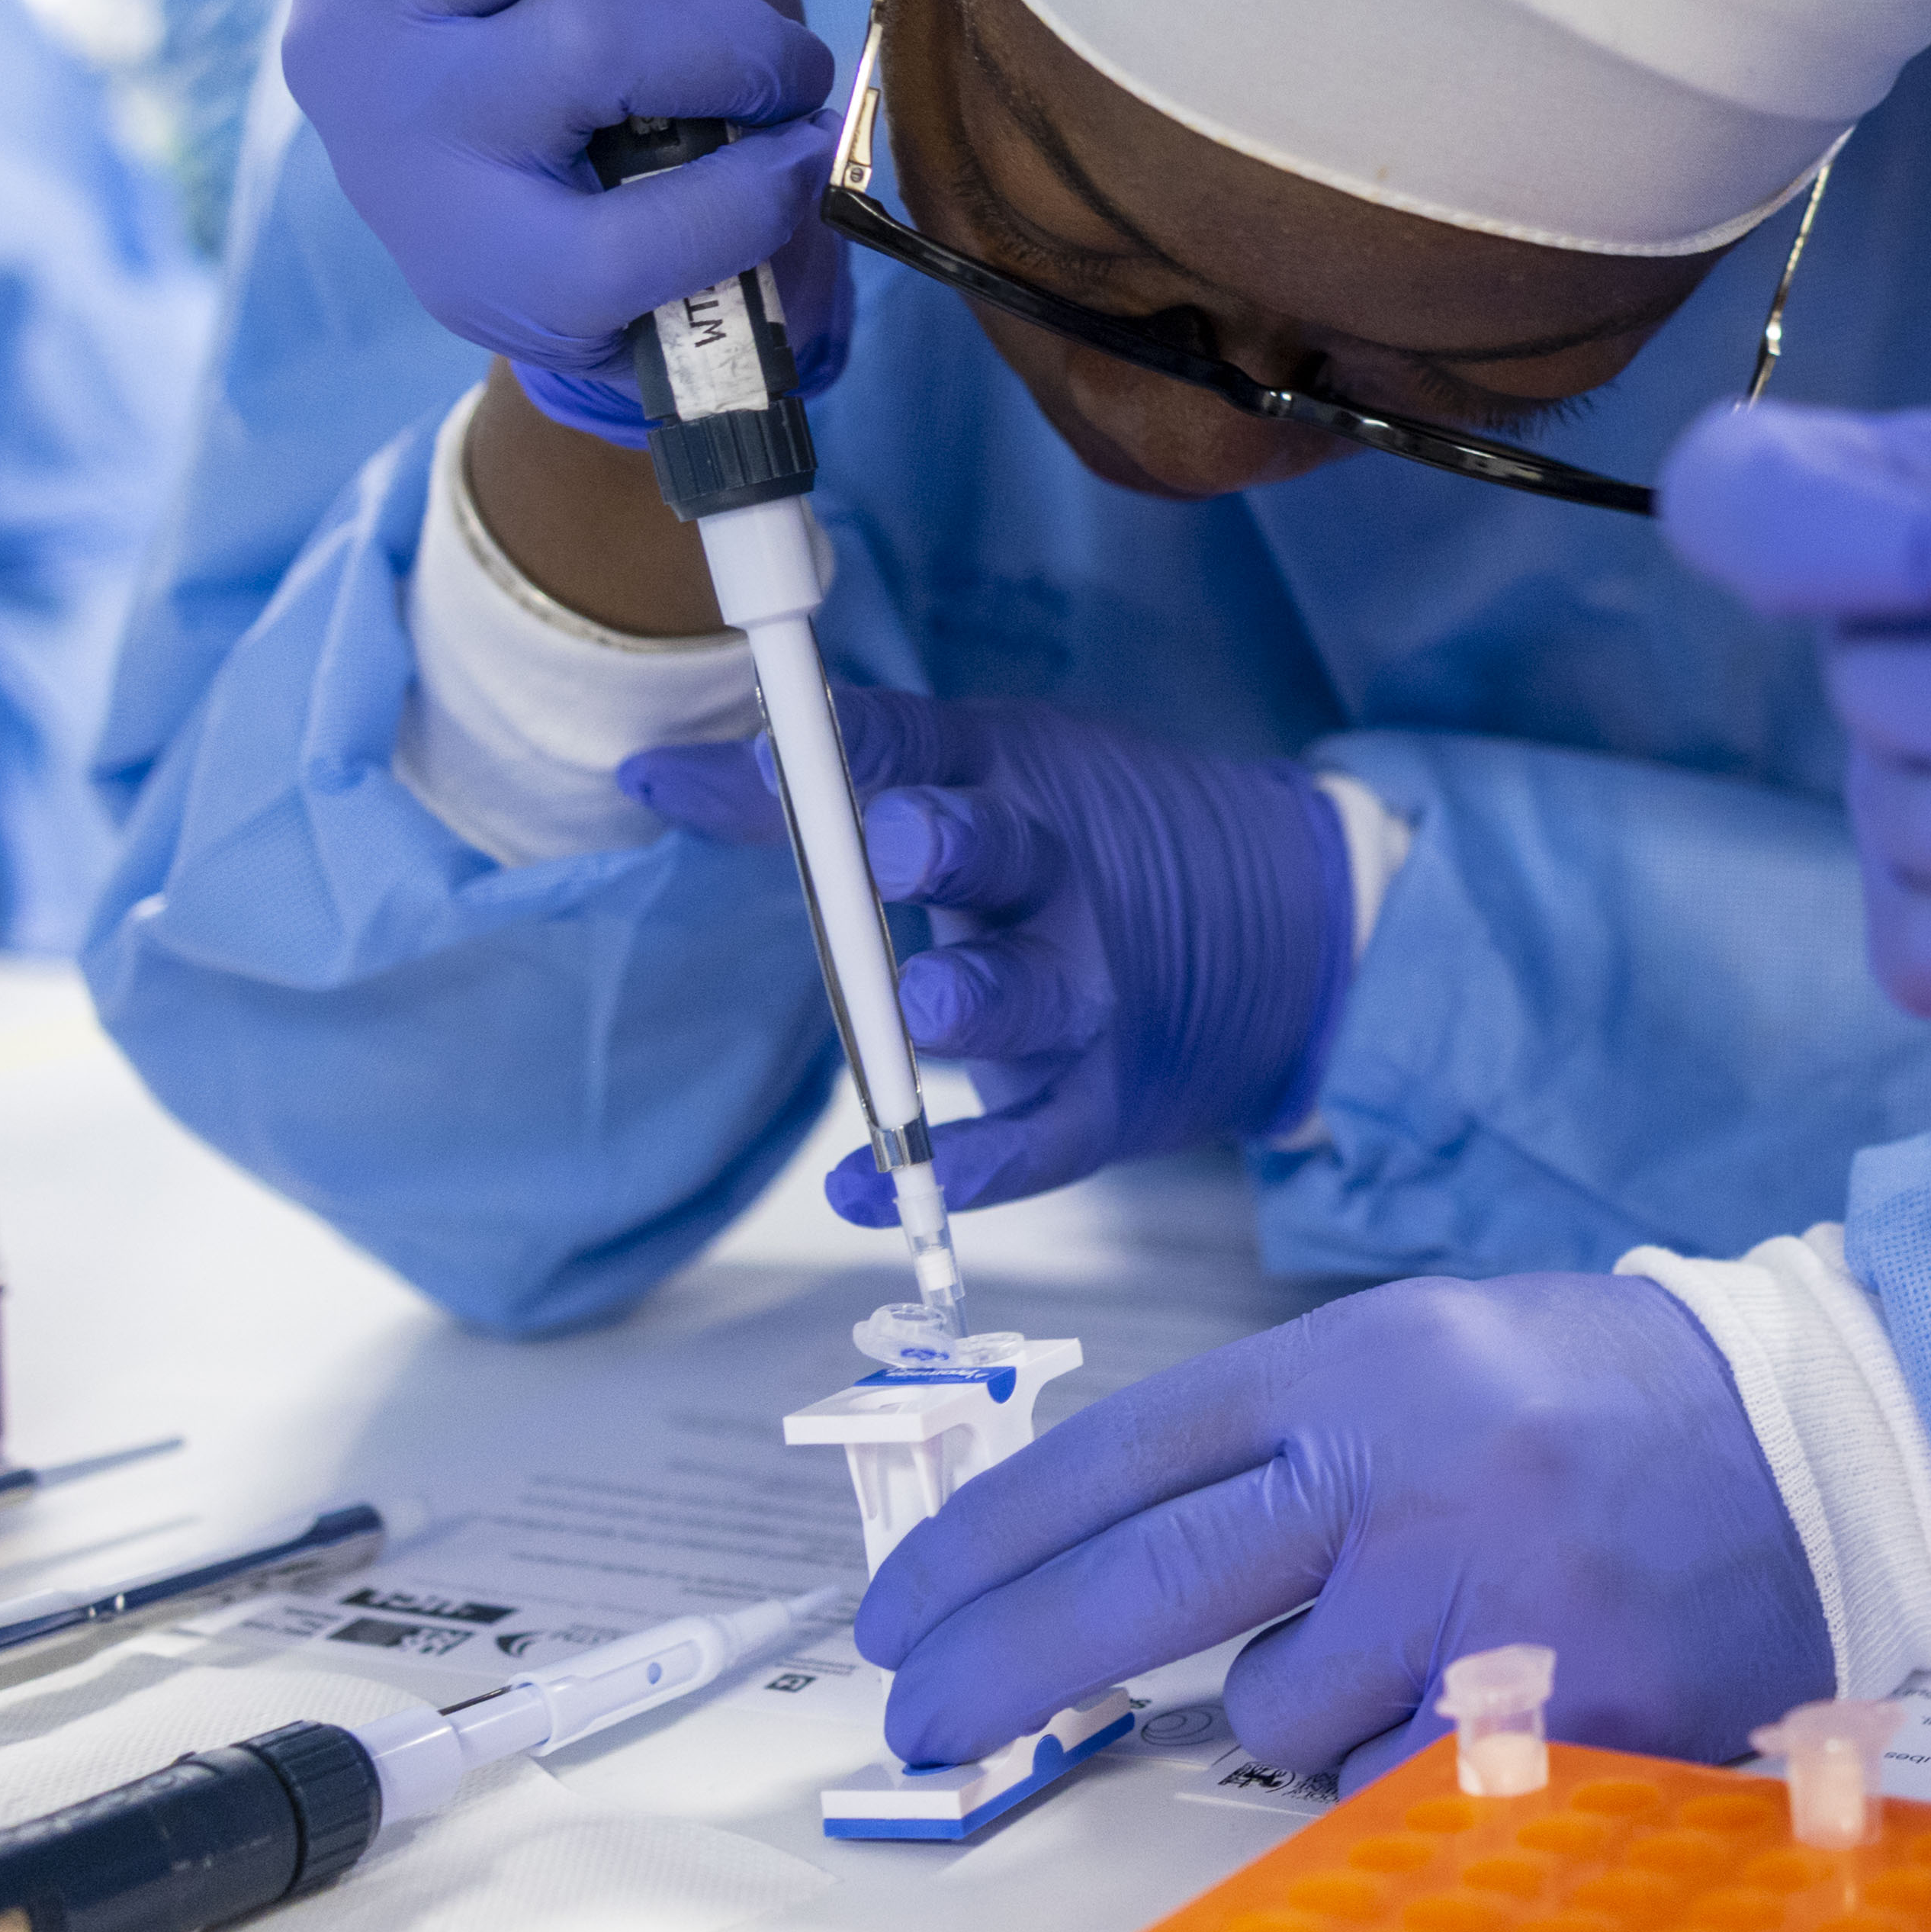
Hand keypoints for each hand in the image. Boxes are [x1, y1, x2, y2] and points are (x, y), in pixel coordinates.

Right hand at [282, 0, 851, 439]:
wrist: (537, 269)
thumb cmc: (554, 42)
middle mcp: (347, 9)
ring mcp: (403, 146)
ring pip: (596, 36)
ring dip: (741, 37)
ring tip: (781, 65)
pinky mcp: (488, 271)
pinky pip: (649, 217)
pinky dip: (755, 185)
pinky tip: (783, 165)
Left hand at [621, 691, 1351, 1214]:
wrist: (1281, 934)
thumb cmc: (1067, 849)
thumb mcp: (971, 781)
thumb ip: (817, 791)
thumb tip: (649, 775)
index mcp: (1014, 775)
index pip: (927, 741)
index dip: (855, 744)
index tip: (775, 746)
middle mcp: (1058, 877)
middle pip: (1003, 852)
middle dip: (946, 845)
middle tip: (896, 841)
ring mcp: (1087, 990)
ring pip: (1031, 997)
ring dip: (974, 1001)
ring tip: (921, 1012)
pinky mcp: (1101, 1099)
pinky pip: (1036, 1141)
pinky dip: (960, 1171)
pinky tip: (862, 1190)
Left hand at [856, 1275, 1826, 1786]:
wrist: (1827, 1437)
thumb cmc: (1612, 1406)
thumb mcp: (1429, 1359)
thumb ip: (1279, 1446)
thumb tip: (1096, 1557)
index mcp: (1356, 1365)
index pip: (1116, 1457)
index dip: (984, 1544)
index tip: (902, 1611)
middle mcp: (1401, 1467)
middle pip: (1138, 1586)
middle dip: (1001, 1666)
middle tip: (922, 1719)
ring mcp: (1474, 1591)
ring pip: (1274, 1710)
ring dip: (1304, 1709)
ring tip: (1421, 1644)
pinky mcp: (1542, 1708)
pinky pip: (1385, 1784)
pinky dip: (1403, 1767)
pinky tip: (1480, 1701)